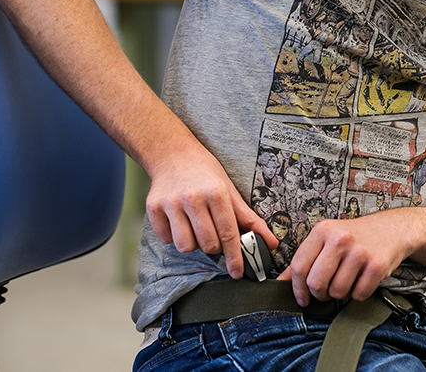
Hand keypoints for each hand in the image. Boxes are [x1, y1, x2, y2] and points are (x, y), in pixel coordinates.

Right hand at [144, 146, 276, 277]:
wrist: (172, 153)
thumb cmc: (205, 172)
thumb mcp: (230, 190)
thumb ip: (249, 218)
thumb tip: (272, 242)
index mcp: (216, 193)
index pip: (229, 233)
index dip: (235, 256)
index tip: (237, 271)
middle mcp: (193, 198)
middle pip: (208, 244)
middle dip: (214, 246)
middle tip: (214, 233)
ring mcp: (170, 203)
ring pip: (186, 246)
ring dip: (194, 244)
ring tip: (196, 226)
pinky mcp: (153, 208)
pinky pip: (167, 240)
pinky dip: (174, 237)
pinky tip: (179, 220)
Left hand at [279, 214, 410, 304]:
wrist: (391, 229)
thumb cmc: (355, 236)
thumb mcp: (326, 239)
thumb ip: (304, 259)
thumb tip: (280, 282)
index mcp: (322, 230)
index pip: (299, 267)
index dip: (297, 289)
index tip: (302, 298)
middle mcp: (340, 239)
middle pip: (316, 283)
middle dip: (319, 294)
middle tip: (326, 292)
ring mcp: (359, 252)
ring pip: (337, 291)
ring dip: (340, 294)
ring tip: (346, 280)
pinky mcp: (376, 265)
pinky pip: (358, 295)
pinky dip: (358, 294)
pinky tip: (361, 280)